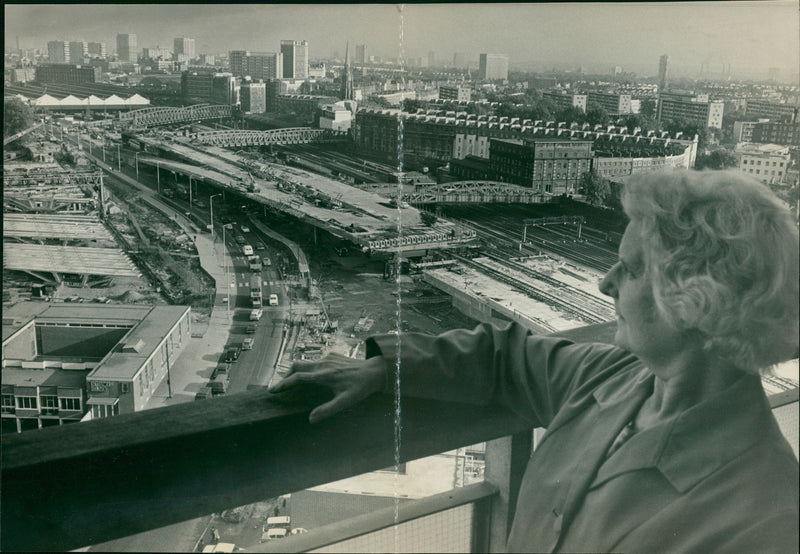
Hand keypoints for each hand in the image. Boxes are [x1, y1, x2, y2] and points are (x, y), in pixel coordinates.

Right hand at [268, 353, 387, 423]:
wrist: (375, 370)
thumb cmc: (361, 388)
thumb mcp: (346, 402)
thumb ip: (328, 410)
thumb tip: (311, 419)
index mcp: (324, 376)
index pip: (298, 378)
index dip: (283, 384)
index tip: (273, 390)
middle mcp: (323, 364)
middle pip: (296, 366)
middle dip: (285, 376)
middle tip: (278, 387)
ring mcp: (327, 358)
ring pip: (304, 362)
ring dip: (295, 372)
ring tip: (290, 383)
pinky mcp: (331, 355)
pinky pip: (314, 360)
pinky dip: (306, 368)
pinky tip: (309, 377)